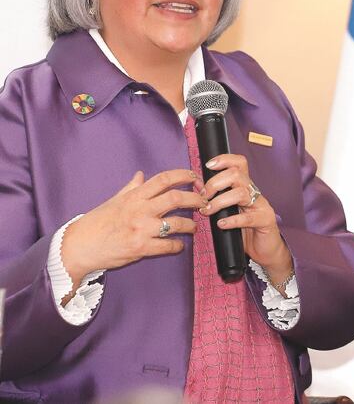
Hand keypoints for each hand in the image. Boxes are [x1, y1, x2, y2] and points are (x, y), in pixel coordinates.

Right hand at [61, 169, 204, 296]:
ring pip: (177, 223)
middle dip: (195, 198)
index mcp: (134, 196)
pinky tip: (179, 245)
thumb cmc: (96, 222)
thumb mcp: (114, 200)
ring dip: (191, 225)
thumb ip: (131, 188)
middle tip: (204, 202)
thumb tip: (140, 175)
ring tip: (194, 226)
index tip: (195, 176)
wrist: (78, 247)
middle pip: (176, 198)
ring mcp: (141, 229)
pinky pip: (167, 246)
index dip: (183, 174)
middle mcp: (140, 210)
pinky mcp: (140, 248)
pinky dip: (178, 246)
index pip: (164, 179)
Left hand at [199, 154, 292, 284]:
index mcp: (245, 187)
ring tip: (208, 211)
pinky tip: (221, 225)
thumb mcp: (229, 212)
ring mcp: (262, 206)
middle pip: (236, 174)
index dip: (224, 160)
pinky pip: (248, 218)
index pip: (239, 163)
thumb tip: (197, 187)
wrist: (266, 251)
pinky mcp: (266, 220)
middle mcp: (254, 193)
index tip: (208, 165)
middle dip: (215, 183)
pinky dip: (232, 220)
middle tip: (203, 197)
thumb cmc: (245, 231)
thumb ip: (216, 200)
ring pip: (241, 193)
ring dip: (220, 201)